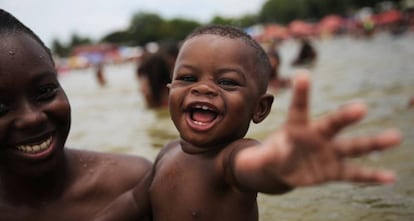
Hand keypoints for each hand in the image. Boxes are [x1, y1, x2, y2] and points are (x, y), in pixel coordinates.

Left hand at [262, 71, 400, 185]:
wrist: (284, 169)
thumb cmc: (275, 154)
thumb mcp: (262, 157)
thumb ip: (260, 158)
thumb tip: (252, 162)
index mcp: (297, 129)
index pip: (299, 109)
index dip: (301, 94)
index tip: (303, 75)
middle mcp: (317, 137)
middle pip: (332, 125)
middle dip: (344, 117)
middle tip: (361, 108)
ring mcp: (328, 153)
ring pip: (352, 147)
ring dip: (373, 143)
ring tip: (395, 137)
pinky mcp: (334, 170)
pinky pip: (355, 173)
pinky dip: (371, 175)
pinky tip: (390, 177)